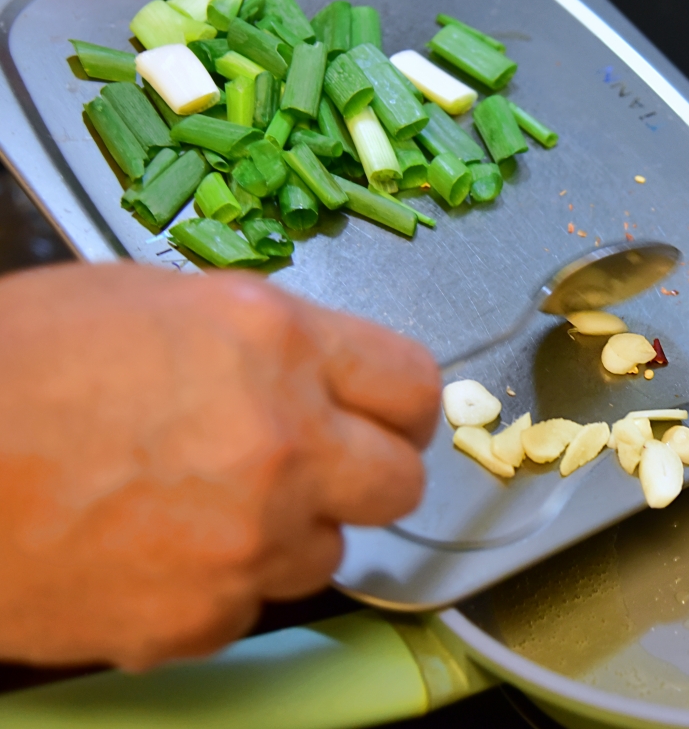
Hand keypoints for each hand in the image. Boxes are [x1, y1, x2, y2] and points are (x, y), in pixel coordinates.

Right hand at [0, 263, 438, 670]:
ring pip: (329, 551)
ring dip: (288, 531)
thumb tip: (322, 375)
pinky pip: (253, 605)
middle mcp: (283, 444)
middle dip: (365, 474)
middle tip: (317, 466)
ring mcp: (246, 542)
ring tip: (205, 506)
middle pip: (399, 482)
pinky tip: (156, 551)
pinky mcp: (201, 621)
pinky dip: (222, 584)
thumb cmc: (16, 367)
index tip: (390, 416)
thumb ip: (265, 342)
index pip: (412, 384)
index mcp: (274, 344)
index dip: (403, 404)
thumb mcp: (157, 305)